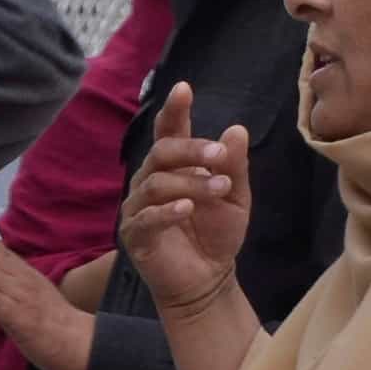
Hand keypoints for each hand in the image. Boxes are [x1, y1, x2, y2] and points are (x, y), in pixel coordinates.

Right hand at [122, 82, 253, 318]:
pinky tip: (187, 210)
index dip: (174, 110)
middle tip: (220, 156)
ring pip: (156, 184)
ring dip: (190, 183)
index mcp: (174, 167)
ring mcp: (138, 208)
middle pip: (160, 153)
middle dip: (191, 150)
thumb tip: (236, 129)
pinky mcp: (134, 236)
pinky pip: (145, 217)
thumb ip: (233, 166)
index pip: (169, 132)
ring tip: (219, 190)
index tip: (183, 89)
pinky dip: (167, 211)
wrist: (207, 280)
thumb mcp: (234, 197)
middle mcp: (150, 181)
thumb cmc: (216, 235)